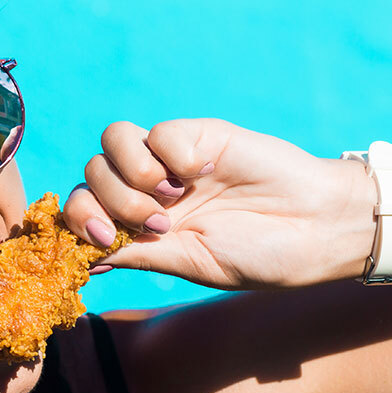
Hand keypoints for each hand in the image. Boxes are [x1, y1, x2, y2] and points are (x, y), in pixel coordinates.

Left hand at [63, 118, 378, 289]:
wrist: (313, 230)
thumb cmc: (256, 254)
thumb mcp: (187, 262)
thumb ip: (133, 252)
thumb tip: (80, 259)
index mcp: (138, 223)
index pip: (81, 206)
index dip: (78, 218)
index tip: (103, 238)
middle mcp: (147, 188)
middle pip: (91, 173)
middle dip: (113, 203)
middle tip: (160, 224)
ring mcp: (170, 159)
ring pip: (113, 141)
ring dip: (133, 173)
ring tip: (174, 198)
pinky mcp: (199, 134)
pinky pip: (160, 130)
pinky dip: (173, 153)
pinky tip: (204, 172)